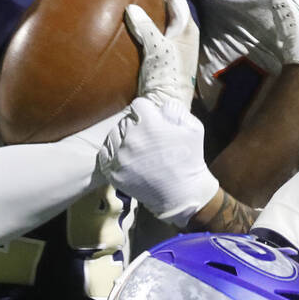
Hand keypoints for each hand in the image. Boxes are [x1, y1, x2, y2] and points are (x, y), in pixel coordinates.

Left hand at [98, 97, 218, 226]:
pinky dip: (113, 152)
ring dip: (123, 138)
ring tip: (136, 148)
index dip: (147, 112)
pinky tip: (125, 156)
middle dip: (136, 125)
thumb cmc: (190, 159)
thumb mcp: (194, 127)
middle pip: (125, 120)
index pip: (138, 105)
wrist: (182, 194)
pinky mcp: (114, 172)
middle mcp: (132, 138)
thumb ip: (174, 109)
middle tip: (147, 138)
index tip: (152, 122)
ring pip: (113, 134)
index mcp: (150, 124)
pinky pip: (104, 152)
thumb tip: (159, 105)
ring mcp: (121, 156)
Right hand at [123, 0, 198, 108]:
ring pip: (161, 14)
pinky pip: (152, 27)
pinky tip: (131, 14)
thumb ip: (146, 28)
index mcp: (187, 28)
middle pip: (169, 2)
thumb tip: (132, 8)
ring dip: (149, 0)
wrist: (165, 106)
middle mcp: (182, 33)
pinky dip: (142, 17)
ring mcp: (173, 43)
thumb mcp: (158, 50)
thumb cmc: (167, 78)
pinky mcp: (161, 53)